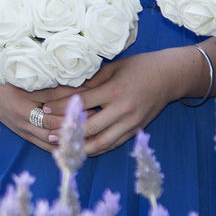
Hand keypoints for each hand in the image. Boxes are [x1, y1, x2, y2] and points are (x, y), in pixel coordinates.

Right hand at [0, 60, 117, 150]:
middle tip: (96, 122)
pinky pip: (44, 146)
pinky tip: (75, 145)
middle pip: (54, 133)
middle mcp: (21, 124)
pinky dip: (60, 147)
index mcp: (21, 109)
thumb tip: (80, 89)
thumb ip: (52, 87)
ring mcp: (22, 131)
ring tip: (90, 135)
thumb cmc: (3, 76)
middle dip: (75, 129)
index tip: (92, 108)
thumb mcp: (27, 80)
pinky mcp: (23, 134)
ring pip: (50, 144)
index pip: (53, 118)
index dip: (72, 115)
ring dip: (70, 141)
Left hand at [31, 49, 202, 156]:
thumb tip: (65, 91)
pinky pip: (113, 144)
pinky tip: (82, 149)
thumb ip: (92, 82)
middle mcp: (123, 110)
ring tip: (62, 147)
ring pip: (101, 142)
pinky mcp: (136, 130)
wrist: (171, 76)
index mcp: (114, 91)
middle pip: (89, 128)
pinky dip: (96, 148)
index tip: (45, 109)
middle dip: (67, 132)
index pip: (81, 103)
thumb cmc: (139, 67)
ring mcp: (131, 123)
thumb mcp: (114, 68)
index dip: (61, 108)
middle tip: (48, 134)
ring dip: (80, 147)